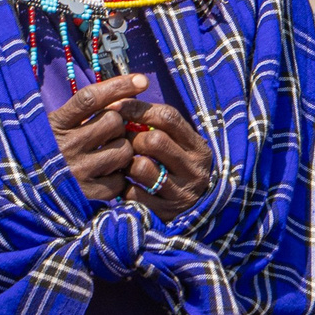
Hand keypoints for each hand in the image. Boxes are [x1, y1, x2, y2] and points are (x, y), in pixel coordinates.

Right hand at [51, 74, 148, 203]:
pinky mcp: (87, 193)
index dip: (118, 86)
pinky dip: (119, 176)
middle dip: (118, 125)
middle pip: (114, 121)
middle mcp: (65, 146)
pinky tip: (107, 174)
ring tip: (107, 154)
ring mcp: (76, 170)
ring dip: (122, 150)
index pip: (89, 98)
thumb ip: (86, 108)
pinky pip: (121, 178)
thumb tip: (130, 90)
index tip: (142, 80)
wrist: (30, 188)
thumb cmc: (53, 149)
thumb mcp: (59, 124)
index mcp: (56, 124)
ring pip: (123, 149)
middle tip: (108, 134)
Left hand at [113, 97, 214, 221]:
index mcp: (198, 147)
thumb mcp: (178, 146)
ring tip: (125, 164)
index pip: (168, 117)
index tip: (116, 106)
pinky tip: (125, 184)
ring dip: (126, 164)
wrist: (196, 212)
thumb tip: (119, 102)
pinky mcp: (165, 212)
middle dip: (132, 138)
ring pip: (141, 167)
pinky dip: (124, 187)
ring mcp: (181, 192)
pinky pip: (133, 193)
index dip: (138, 109)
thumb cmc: (176, 169)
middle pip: (154, 140)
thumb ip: (158, 126)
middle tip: (123, 142)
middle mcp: (195, 169)